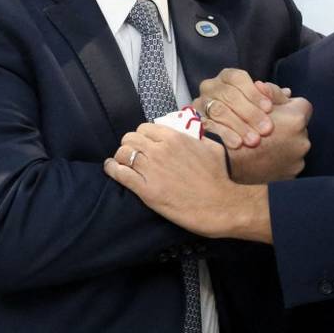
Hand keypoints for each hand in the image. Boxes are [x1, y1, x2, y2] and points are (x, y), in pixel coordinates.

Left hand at [103, 123, 272, 241]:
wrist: (220, 205)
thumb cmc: (219, 177)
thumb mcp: (213, 147)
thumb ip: (199, 135)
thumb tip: (194, 130)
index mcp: (175, 137)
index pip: (144, 128)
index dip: (142, 136)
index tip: (143, 144)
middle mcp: (160, 150)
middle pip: (129, 138)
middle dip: (129, 145)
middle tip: (133, 154)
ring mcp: (151, 169)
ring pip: (122, 154)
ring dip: (120, 158)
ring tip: (122, 164)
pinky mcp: (146, 190)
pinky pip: (120, 174)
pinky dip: (113, 170)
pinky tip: (113, 170)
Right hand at [194, 68, 290, 148]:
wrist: (221, 150)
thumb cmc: (247, 121)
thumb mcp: (261, 106)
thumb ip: (273, 98)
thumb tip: (287, 94)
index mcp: (226, 79)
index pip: (238, 78)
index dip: (254, 93)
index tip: (269, 108)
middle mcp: (210, 88)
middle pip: (229, 94)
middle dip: (250, 113)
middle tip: (267, 129)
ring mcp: (199, 104)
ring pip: (218, 110)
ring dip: (239, 125)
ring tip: (254, 141)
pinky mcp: (193, 123)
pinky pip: (207, 127)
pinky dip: (224, 135)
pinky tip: (238, 145)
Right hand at [227, 97, 312, 183]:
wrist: (226, 164)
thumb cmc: (238, 128)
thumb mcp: (254, 103)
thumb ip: (273, 93)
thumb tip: (287, 92)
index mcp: (296, 119)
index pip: (302, 105)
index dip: (288, 106)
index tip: (276, 111)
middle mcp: (303, 141)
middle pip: (299, 127)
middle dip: (286, 126)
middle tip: (267, 129)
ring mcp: (298, 160)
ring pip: (294, 145)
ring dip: (283, 143)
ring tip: (264, 144)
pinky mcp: (291, 174)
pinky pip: (289, 162)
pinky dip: (279, 159)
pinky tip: (264, 158)